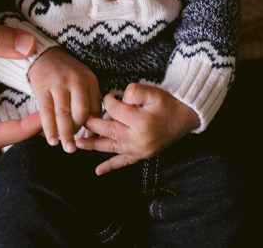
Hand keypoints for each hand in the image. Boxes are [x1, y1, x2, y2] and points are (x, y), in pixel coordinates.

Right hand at [28, 47, 102, 152]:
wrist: (44, 55)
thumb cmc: (67, 73)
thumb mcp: (83, 81)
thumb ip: (89, 102)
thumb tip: (93, 132)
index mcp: (90, 80)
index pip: (95, 108)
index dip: (93, 127)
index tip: (90, 140)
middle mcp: (76, 80)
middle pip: (80, 112)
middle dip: (78, 132)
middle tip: (75, 146)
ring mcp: (59, 83)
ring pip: (63, 114)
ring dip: (65, 133)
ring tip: (66, 148)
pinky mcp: (43, 87)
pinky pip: (47, 111)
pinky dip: (49, 128)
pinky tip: (51, 139)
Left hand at [76, 83, 199, 174]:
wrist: (185, 117)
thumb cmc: (167, 103)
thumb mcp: (152, 91)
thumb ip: (134, 91)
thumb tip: (118, 99)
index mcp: (141, 122)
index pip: (114, 110)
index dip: (108, 100)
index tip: (108, 95)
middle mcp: (139, 139)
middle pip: (109, 130)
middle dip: (91, 124)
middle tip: (77, 120)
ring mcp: (140, 150)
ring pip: (112, 148)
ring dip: (94, 146)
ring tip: (78, 144)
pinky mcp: (142, 155)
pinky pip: (124, 162)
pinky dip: (111, 167)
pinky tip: (98, 171)